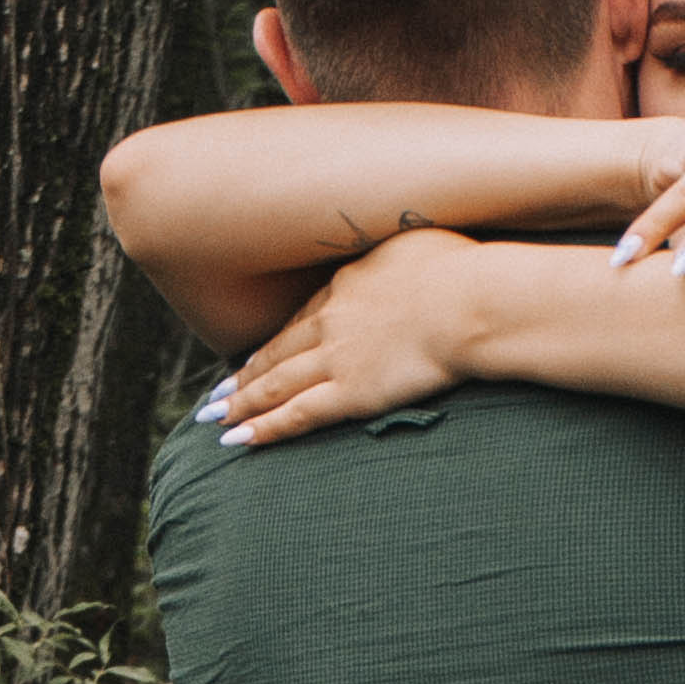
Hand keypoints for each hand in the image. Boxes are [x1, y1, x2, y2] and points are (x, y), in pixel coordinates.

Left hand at [199, 230, 483, 448]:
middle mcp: (331, 320)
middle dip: (245, 375)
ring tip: (214, 418)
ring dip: (242, 403)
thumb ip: (402, 256)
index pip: (303, 318)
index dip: (277, 340)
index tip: (258, 355)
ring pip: (276, 384)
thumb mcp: (422, 244)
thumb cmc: (463, 269)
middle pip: (278, 351)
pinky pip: (297, 414)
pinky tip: (237, 440)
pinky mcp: (351, 392)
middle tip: (218, 392)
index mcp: (348, 283)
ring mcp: (337, 357)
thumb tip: (405, 257)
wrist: (470, 301)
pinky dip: (264, 428)